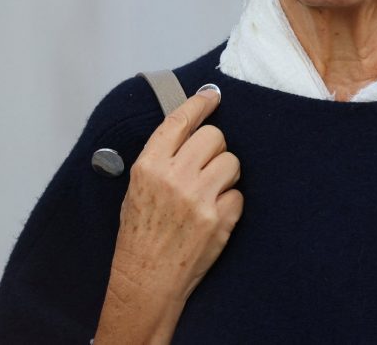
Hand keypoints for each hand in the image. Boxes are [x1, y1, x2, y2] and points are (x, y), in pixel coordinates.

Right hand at [109, 84, 243, 303]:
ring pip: (231, 161)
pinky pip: (239, 193)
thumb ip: (162, 158)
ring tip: (208, 194)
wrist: (146, 280)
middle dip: (214, 148)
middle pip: (214, 136)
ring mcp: (198, 197)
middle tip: (205, 167)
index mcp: (149, 166)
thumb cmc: (140, 235)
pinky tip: (213, 216)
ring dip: (225, 174)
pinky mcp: (219, 218)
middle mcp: (174, 177)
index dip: (199, 104)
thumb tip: (189, 129)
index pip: (179, 121)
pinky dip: (231, 203)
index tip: (211, 96)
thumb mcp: (137, 188)